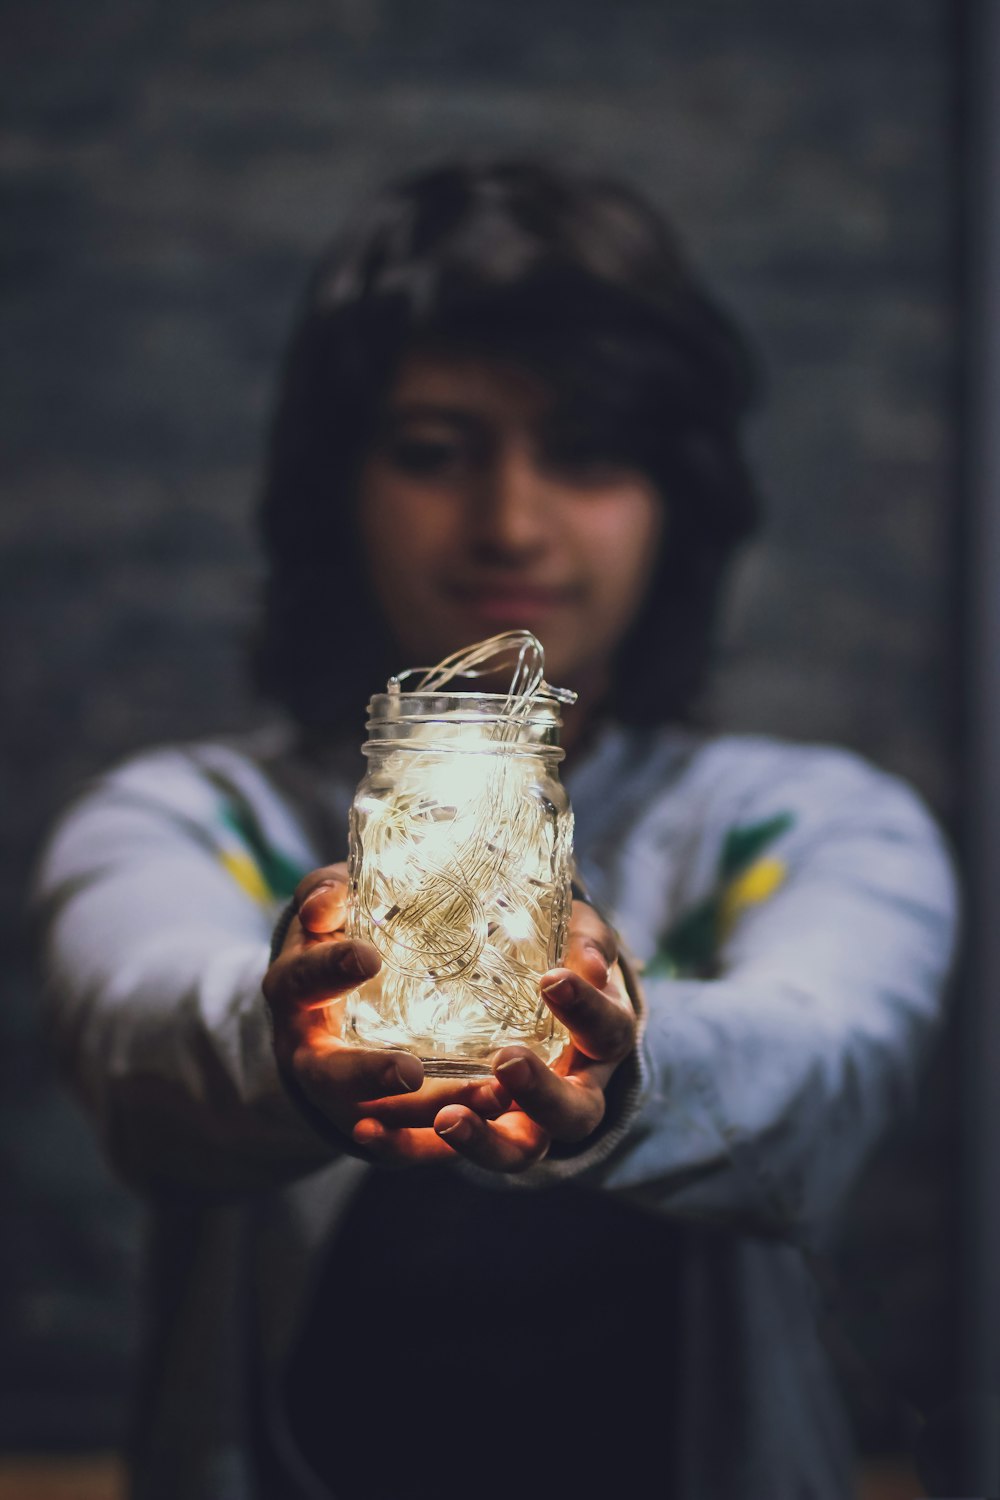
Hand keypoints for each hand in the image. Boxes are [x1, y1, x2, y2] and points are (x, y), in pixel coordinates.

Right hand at [263, 864, 506, 1162]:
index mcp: (294, 992)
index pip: (300, 981)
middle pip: (326, 1074)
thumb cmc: (338, 941)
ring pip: (376, 1117)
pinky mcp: (376, 1125)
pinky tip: (491, 1120)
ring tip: (488, 1093)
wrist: (327, 1008)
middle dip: (367, 1075)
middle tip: (411, 1070)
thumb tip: (325, 900)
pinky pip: (404, 1146)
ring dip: (428, 1112)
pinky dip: (442, 1143)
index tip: (369, 955)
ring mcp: (340, 1098)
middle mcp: (309, 1052)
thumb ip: (330, 894)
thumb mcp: (331, 908)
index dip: (328, 969)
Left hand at [355, 898, 637, 1173]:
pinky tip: (369, 1127)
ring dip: (483, 1140)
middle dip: (542, 1093)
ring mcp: (524, 1120)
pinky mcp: (473, 1129)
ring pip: (518, 1150)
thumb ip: (583, 940)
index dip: (585, 1011)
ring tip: (447, 1118)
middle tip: (507, 1060)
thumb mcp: (576, 938)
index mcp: (601, 1041)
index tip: (550, 979)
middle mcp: (573, 1092)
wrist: (530, 1001)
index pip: (607, 1031)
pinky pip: (443, 1153)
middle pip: (573, 1114)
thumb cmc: (559, 960)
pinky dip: (406, 1145)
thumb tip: (587, 960)